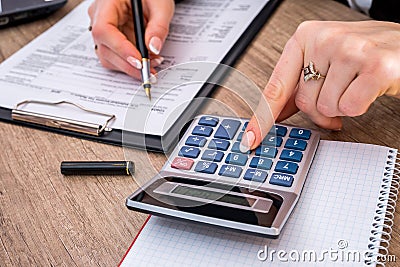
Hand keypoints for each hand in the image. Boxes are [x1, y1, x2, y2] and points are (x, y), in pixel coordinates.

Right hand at [88, 0, 173, 78]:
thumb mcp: (160, 5)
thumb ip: (158, 26)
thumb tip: (153, 48)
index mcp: (107, 2)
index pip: (104, 30)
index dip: (121, 49)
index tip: (139, 61)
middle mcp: (99, 17)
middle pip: (104, 48)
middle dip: (128, 64)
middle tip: (149, 71)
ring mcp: (104, 29)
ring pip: (108, 56)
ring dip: (129, 66)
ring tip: (152, 65)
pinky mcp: (111, 39)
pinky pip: (116, 56)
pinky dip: (130, 63)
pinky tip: (147, 61)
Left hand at [240, 20, 399, 151]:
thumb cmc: (365, 52)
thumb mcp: (325, 59)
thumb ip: (299, 83)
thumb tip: (276, 112)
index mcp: (306, 36)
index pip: (276, 85)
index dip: (263, 116)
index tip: (251, 137)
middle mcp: (324, 39)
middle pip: (303, 102)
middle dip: (320, 110)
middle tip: (337, 97)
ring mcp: (349, 51)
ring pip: (326, 108)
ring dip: (341, 107)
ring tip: (354, 87)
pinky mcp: (374, 67)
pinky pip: (349, 108)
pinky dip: (358, 106)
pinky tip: (367, 89)